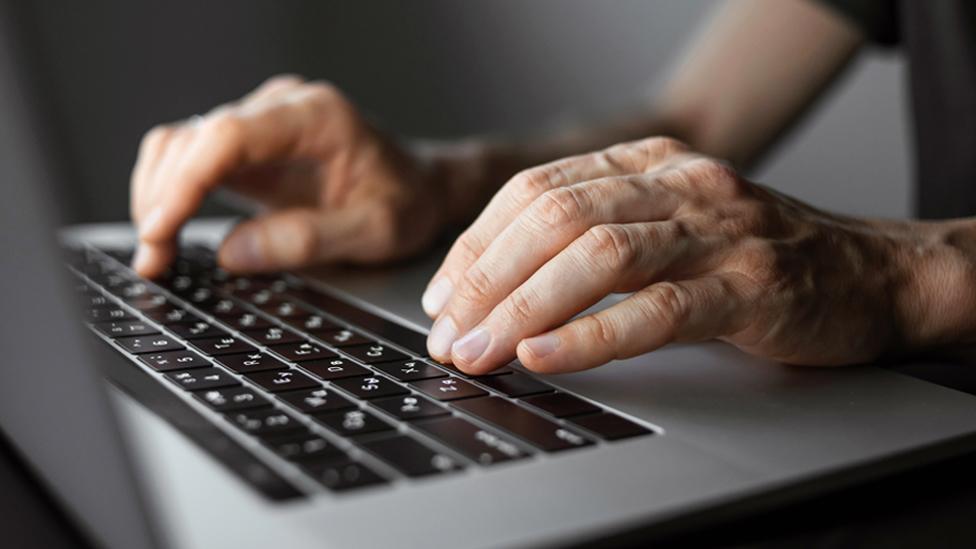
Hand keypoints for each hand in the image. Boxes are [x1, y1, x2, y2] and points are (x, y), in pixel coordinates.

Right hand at [131, 75, 456, 276]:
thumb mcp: (376, 232)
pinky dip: (171, 193)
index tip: (160, 229)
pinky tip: (167, 230)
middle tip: (154, 259)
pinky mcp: (251, 144)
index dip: (185, 182)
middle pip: (195, 138)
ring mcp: (262, 121)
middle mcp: (282, 106)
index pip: (229, 135)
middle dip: (163, 199)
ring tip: (156, 253)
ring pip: (182, 144)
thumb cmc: (408, 204)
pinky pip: (193, 157)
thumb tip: (231, 252)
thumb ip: (307, 240)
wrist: (422, 187)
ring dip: (158, 195)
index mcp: (317, 116)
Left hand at [421, 137, 975, 372]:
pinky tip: (546, 356)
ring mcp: (717, 230)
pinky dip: (591, 334)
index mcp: (648, 163)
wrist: (868, 272)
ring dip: (524, 307)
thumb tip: (496, 286)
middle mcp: (678, 183)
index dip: (478, 243)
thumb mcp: (669, 224)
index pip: (537, 189)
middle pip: (556, 217)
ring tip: (480, 350)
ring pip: (598, 256)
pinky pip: (657, 309)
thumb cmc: (753, 258)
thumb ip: (596, 237)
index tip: (442, 293)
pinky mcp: (750, 286)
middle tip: (448, 332)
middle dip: (487, 278)